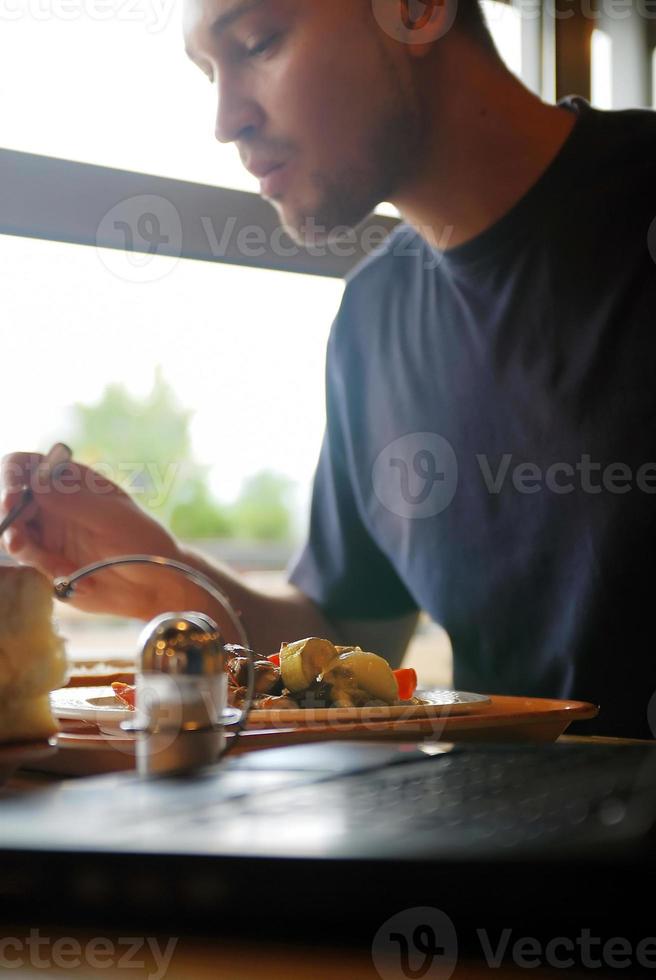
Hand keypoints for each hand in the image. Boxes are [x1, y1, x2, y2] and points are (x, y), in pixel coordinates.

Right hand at [0, 451, 186, 619]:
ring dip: (26, 549)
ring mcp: (49, 533)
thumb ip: (74, 501)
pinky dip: (46, 571)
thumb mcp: (112, 519)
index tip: (13, 496)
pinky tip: (79, 580)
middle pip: (11, 501)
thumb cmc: (143, 543)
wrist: (155, 585)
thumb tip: (34, 481)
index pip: (26, 466)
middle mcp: (54, 504)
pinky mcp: (48, 562)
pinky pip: (31, 563)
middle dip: (10, 518)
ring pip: (16, 533)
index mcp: (71, 481)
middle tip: (18, 539)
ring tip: (59, 567)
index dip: (11, 476)